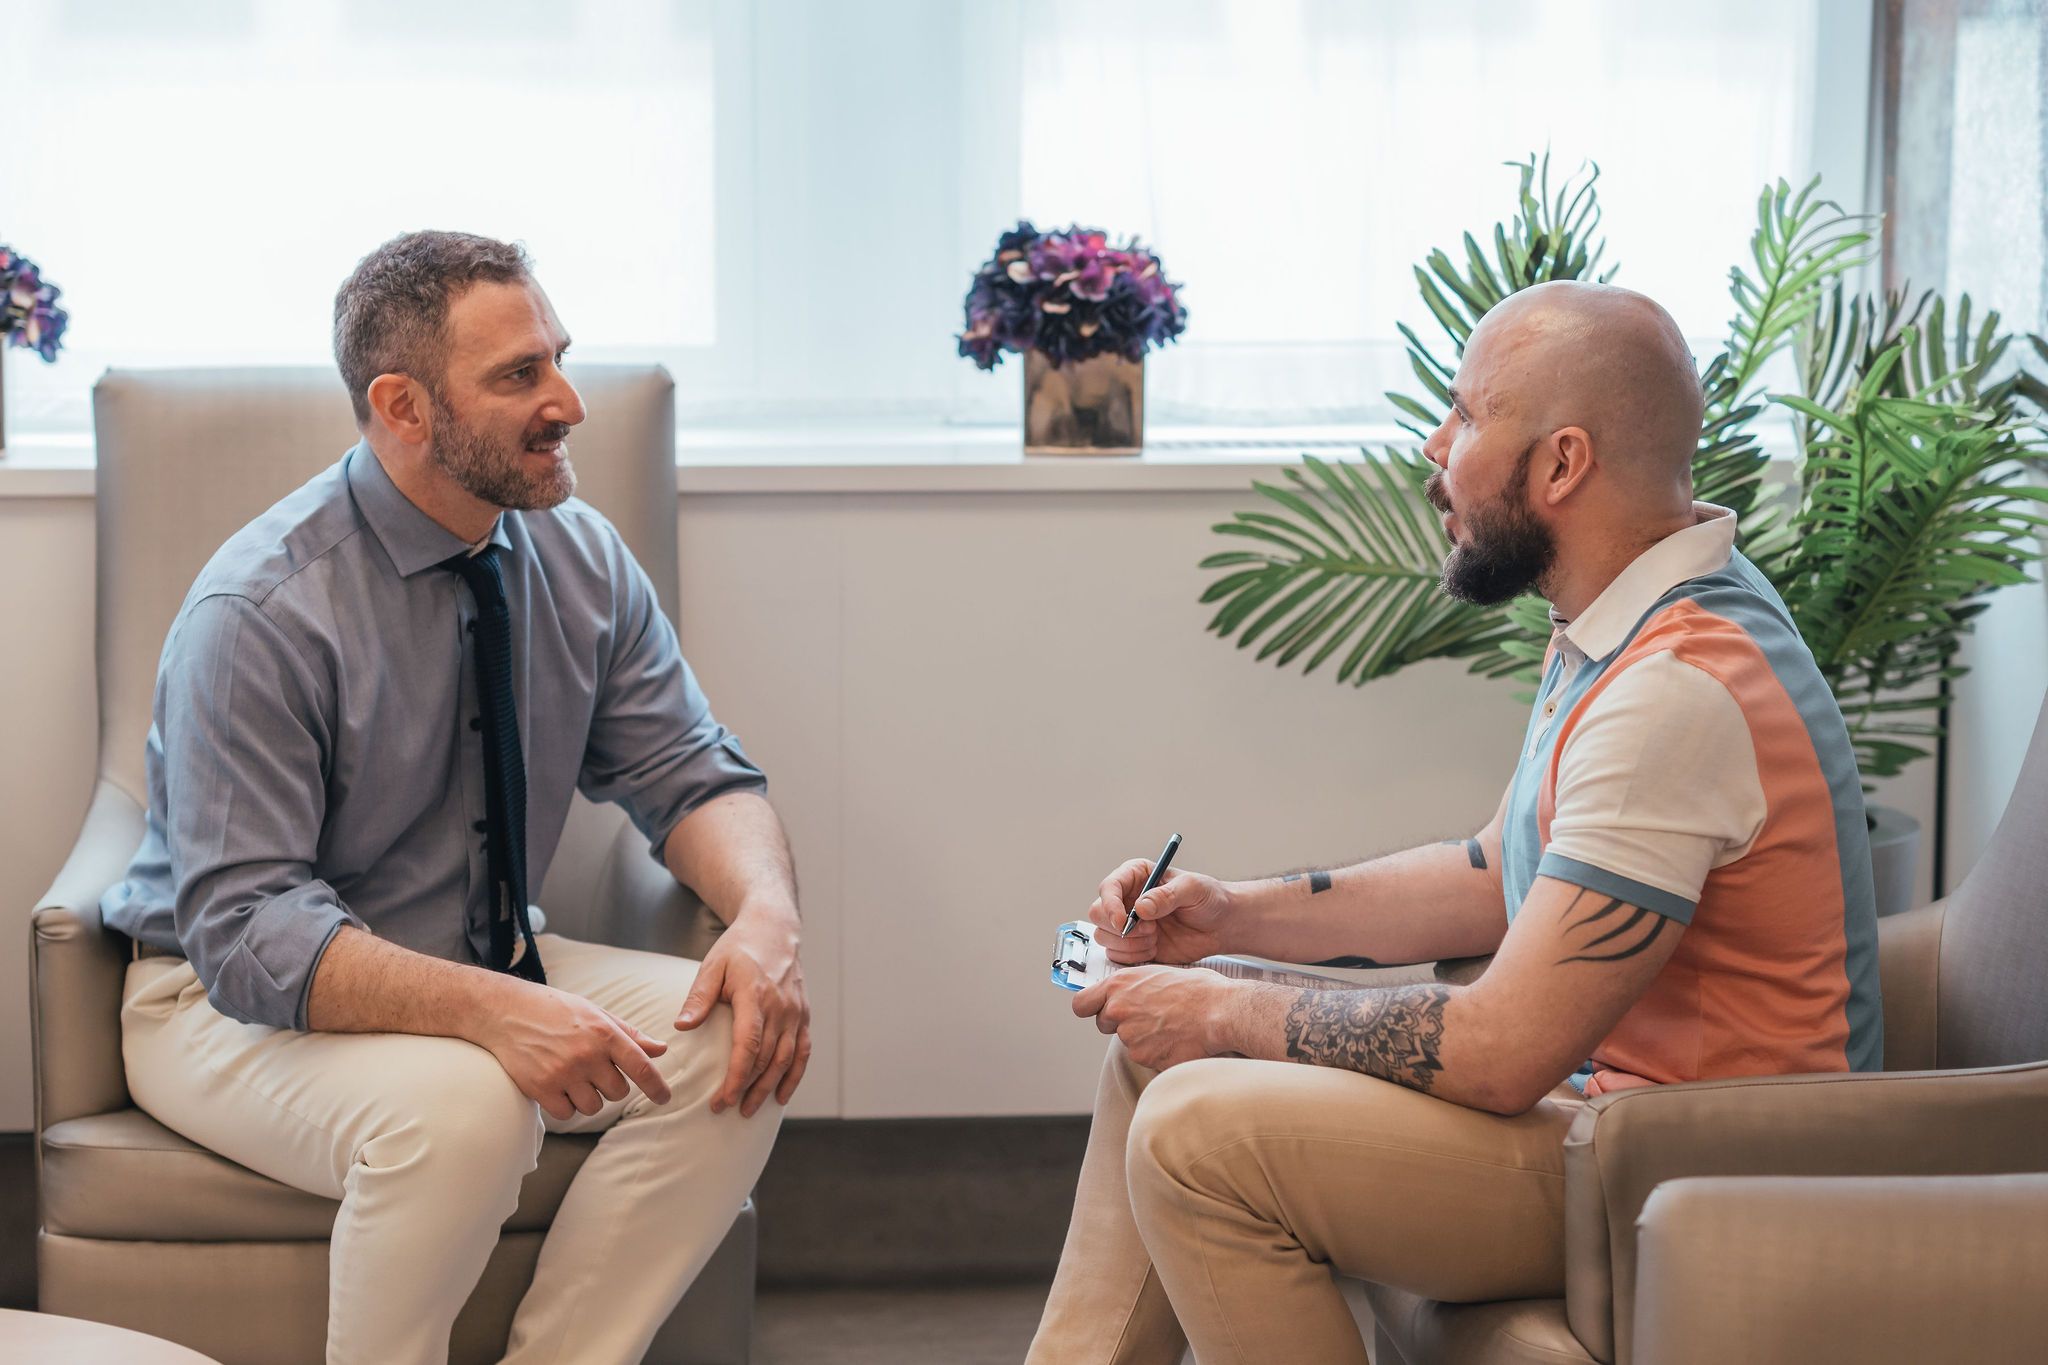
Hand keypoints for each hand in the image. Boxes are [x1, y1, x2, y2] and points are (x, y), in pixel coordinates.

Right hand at [477, 981, 672, 1121]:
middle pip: (618, 1092)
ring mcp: (564, 1073)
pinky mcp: (541, 1089)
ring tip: (572, 1076)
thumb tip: (660, 1050)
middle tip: (592, 1070)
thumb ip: (629, 1035)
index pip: (641, 1066)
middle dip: (611, 1086)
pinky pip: (567, 1113)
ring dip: (588, 1098)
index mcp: (604, 1033)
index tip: (665, 1098)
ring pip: (593, 1106)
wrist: (506, 1012)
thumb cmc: (556, 1011)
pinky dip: (565, 1105)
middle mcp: (587, 1055)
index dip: (657, 1086)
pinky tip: (556, 1085)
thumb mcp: (595, 1014)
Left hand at [676, 905, 809, 1117]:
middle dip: (746, 1089)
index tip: (721, 1100)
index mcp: (756, 996)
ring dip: (768, 1088)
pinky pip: (803, 1052)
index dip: (736, 1077)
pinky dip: (794, 1076)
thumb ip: (699, 998)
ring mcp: (796, 1013)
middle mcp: (781, 1008)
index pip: (748, 1046)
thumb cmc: (739, 948)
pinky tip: (781, 1096)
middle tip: (726, 1110)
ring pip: (785, 1060)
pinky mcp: (803, 1016)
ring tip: (748, 1109)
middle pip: (766, 1059)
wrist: (775, 929)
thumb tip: (681, 1027)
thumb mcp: (713, 966)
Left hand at [1072, 964, 1235, 1070]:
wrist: (1220, 1011)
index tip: (1100, 1010)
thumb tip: (1130, 992)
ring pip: (1128, 1042)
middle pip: (1104, 1024)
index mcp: (1119, 985)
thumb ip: (1134, 986)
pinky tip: (1178, 1040)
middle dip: (1121, 1024)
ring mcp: (1129, 1036)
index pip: (1080, 1004)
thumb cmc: (1199, 988)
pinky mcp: (1144, 1057)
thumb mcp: (1159, 973)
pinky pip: (1146, 1057)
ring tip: (1172, 1026)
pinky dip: (1158, 1052)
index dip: (1090, 1008)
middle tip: (1149, 1017)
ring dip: (1144, 1038)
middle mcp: (1118, 1010)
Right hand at [1088, 859, 1233, 964]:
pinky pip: (1116, 954)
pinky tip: (1155, 948)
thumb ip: (1166, 895)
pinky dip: (1134, 955)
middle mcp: (1126, 899)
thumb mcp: (1193, 889)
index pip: (1108, 887)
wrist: (1220, 925)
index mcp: (1136, 876)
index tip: (1124, 923)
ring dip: (1129, 943)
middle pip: (1098, 913)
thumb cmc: (1208, 898)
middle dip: (1119, 928)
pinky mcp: (1132, 945)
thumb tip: (1140, 906)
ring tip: (1156, 938)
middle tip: (1149, 931)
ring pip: (1104, 936)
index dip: (1110, 906)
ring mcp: (1127, 923)